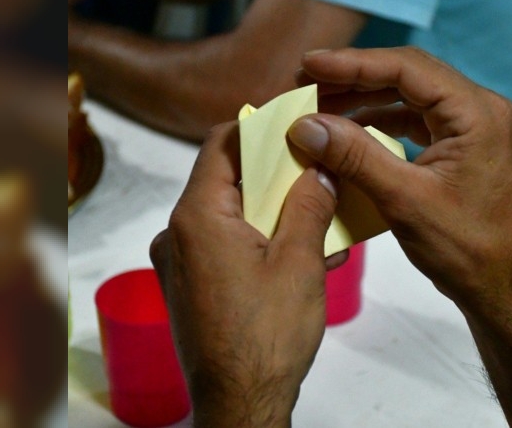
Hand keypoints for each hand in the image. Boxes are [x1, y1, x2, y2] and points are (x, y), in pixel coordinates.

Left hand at [150, 122, 343, 426]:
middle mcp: (178, 234)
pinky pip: (225, 245)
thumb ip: (310, 205)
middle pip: (227, 180)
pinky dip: (260, 240)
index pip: (221, 145)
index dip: (257, 128)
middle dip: (277, 176)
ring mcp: (180, 262)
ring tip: (322, 222)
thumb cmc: (266, 337)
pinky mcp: (189, 286)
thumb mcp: (300, 262)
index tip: (293, 124)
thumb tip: (320, 170)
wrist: (240, 402)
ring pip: (231, 215)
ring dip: (274, 212)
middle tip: (318, 173)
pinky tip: (300, 255)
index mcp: (198, 218)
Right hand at [292, 46, 511, 426]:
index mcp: (478, 114)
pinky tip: (352, 128)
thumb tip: (305, 125)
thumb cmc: (464, 250)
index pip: (408, 69)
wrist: (501, 289)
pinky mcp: (468, 146)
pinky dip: (385, 121)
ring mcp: (478, 127)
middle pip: (410, 76)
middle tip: (307, 84)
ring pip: (413, 97)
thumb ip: (355, 156)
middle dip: (356, 78)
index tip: (308, 65)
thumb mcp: (404, 200)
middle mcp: (483, 110)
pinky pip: (421, 120)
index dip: (353, 64)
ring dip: (368, 99)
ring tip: (321, 105)